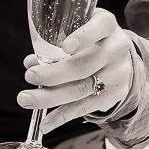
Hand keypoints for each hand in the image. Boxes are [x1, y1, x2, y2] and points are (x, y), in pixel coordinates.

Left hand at [17, 8, 134, 131]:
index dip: (83, 37)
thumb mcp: (80, 28)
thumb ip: (56, 42)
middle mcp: (116, 49)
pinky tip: (46, 122)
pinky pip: (84, 107)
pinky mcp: (112, 96)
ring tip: (26, 99)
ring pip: (81, 88)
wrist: (121, 58)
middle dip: (53, 73)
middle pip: (84, 64)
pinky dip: (62, 116)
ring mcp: (116, 74)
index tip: (65, 46)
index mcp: (107, 25)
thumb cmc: (92, 38)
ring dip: (50, 97)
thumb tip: (30, 63)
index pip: (100, 26)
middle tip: (30, 76)